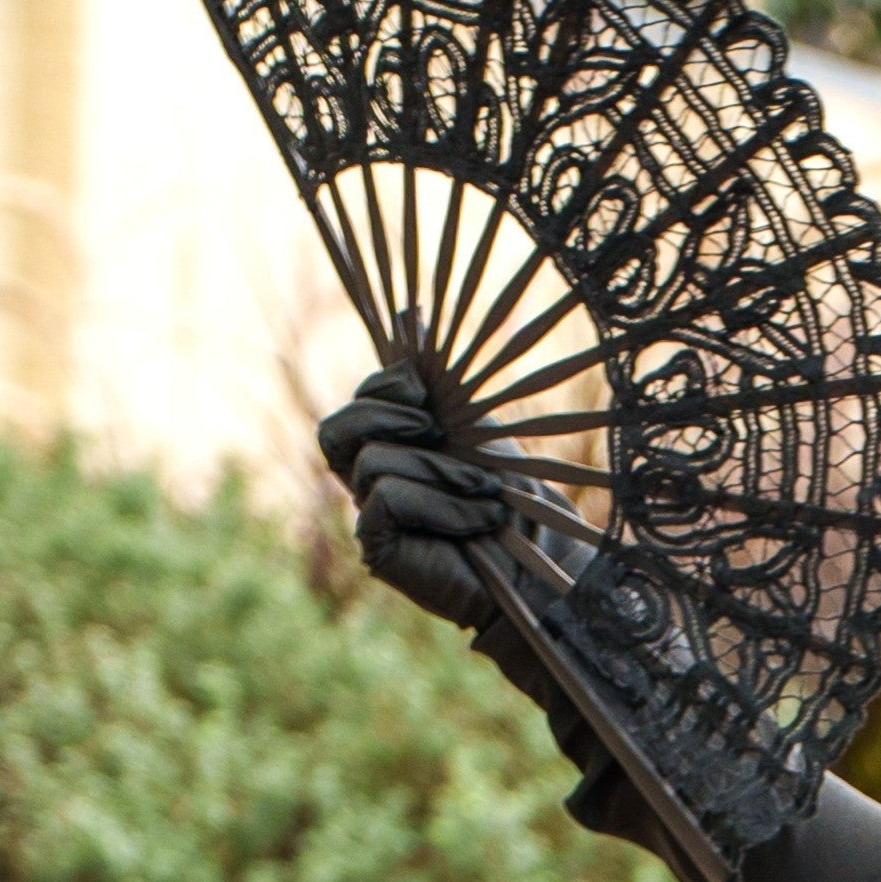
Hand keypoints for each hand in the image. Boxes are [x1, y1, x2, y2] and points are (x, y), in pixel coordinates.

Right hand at [317, 367, 647, 836]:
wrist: (542, 566)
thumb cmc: (517, 500)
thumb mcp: (480, 432)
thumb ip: (441, 388)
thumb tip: (409, 315)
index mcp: (392, 446)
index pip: (358, 403)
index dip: (385, 386)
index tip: (428, 390)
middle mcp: (369, 481)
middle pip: (338, 431)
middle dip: (393, 419)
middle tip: (441, 431)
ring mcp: (368, 516)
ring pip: (373, 465)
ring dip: (440, 472)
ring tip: (485, 494)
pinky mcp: (377, 547)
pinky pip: (385, 499)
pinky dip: (437, 504)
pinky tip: (476, 522)